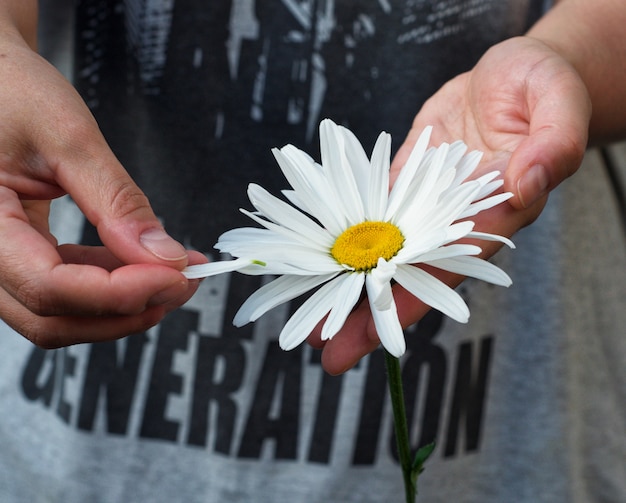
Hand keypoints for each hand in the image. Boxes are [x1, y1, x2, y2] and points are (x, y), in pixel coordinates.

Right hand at [0, 30, 205, 346]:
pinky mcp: (20, 254)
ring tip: (175, 273)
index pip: (48, 286)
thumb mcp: (67, 136)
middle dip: (126, 309)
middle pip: (51, 316)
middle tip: (184, 282)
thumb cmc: (11, 91)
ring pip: (58, 313)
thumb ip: (116, 201)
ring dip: (121, 304)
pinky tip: (144, 264)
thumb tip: (165, 256)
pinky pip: (63, 288)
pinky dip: (108, 285)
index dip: (118, 292)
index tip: (176, 275)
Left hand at [310, 36, 590, 373]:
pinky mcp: (401, 181)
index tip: (382, 338)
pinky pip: (367, 210)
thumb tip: (527, 182)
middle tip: (329, 350)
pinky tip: (312, 256)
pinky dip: (340, 234)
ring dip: (348, 284)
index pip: (448, 268)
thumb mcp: (558, 104)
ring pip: (382, 252)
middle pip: (408, 274)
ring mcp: (423, 204)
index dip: (415, 303)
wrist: (510, 77)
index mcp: (496, 214)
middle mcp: (454, 220)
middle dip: (370, 313)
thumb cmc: (543, 86)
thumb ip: (552, 146)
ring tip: (312, 319)